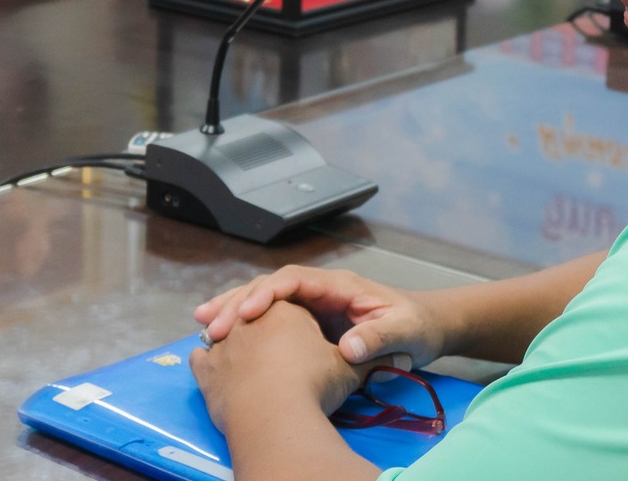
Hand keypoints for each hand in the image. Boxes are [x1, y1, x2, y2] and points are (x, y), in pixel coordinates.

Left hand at [190, 301, 361, 437]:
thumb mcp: (350, 368)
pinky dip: (204, 357)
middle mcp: (252, 319)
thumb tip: (398, 360)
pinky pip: (202, 359)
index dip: (289, 308)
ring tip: (217, 332)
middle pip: (250, 308)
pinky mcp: (207, 372)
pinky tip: (204, 356)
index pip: (287, 300)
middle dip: (246, 310)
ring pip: (223, 330)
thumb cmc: (314, 383)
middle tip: (243, 316)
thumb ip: (368, 358)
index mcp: (287, 307)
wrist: (277, 416)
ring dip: (222, 328)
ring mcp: (225, 345)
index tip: (291, 316)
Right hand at [194, 265, 447, 368]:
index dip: (268, 292)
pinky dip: (245, 325)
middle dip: (238, 300)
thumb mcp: (405, 332)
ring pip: (265, 299)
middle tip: (210, 322)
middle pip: (270, 286)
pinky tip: (224, 339)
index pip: (295, 279)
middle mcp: (320, 289)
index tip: (247, 312)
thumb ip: (379, 338)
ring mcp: (312, 304)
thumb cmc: (416, 326)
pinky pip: (271, 318)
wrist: (424, 329)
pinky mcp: (308, 321)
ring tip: (203, 324)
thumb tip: (346, 348)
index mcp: (339, 285)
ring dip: (234, 308)